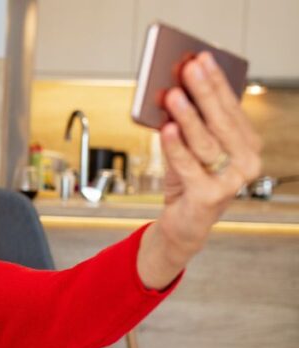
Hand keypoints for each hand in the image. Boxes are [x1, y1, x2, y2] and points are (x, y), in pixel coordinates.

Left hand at [138, 51, 261, 288]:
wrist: (184, 225)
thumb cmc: (188, 181)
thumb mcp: (189, 148)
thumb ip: (186, 124)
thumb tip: (173, 90)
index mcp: (246, 144)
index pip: (231, 107)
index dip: (217, 82)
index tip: (202, 58)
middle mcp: (246, 161)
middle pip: (221, 121)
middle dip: (204, 92)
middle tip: (189, 68)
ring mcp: (231, 181)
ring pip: (206, 142)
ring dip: (188, 117)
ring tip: (173, 95)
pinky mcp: (210, 197)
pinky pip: (190, 167)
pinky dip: (177, 147)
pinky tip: (166, 129)